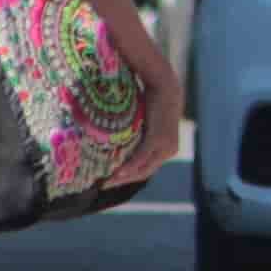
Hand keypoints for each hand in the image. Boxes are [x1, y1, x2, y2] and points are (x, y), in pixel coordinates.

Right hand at [112, 57, 184, 189]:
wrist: (165, 85)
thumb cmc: (151, 100)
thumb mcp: (143, 120)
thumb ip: (134, 132)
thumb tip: (113, 135)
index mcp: (165, 149)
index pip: (145, 169)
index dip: (128, 177)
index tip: (109, 181)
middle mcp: (168, 151)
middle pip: (143, 173)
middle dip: (123, 181)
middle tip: (103, 185)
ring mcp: (165, 147)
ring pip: (143, 169)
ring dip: (124, 177)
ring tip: (106, 182)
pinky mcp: (159, 139)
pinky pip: (143, 157)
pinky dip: (130, 166)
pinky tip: (118, 173)